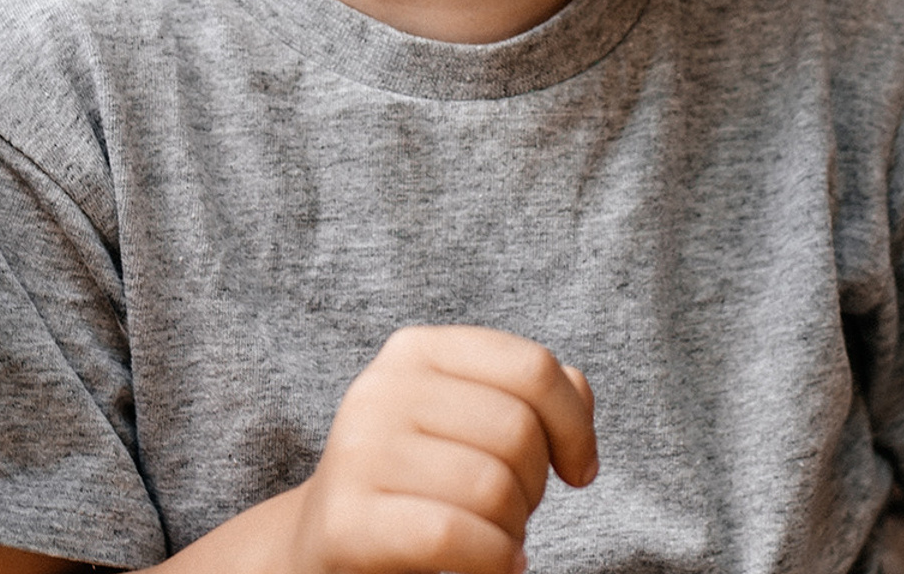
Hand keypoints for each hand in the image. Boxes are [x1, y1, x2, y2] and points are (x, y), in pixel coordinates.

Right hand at [289, 325, 597, 573]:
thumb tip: (578, 395)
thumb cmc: (419, 487)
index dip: (575, 425)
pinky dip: (493, 560)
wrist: (324, 551)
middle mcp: (381, 388)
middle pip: (517, 430)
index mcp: (417, 350)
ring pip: (492, 487)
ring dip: (512, 532)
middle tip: (512, 516)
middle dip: (534, 488)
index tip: (579, 470)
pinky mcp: (345, 520)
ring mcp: (358, 451)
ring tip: (493, 542)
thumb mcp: (469, 426)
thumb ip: (529, 398)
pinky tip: (495, 567)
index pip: (532, 368)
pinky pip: (452, 535)